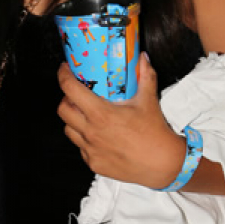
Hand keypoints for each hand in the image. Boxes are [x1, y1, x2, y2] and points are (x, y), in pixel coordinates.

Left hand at [57, 52, 184, 188]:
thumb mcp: (149, 101)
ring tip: (85, 115)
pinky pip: (81, 147)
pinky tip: (97, 134)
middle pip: (62, 110)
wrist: (161, 164)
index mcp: (101, 114)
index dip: (63, 76)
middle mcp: (91, 132)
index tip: (65, 69)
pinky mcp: (93, 163)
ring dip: (73, 119)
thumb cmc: (154, 133)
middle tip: (76, 94)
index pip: (70, 90)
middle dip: (66, 99)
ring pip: (68, 130)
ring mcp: (90, 149)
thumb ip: (145, 76)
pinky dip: (84, 138)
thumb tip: (143, 59)